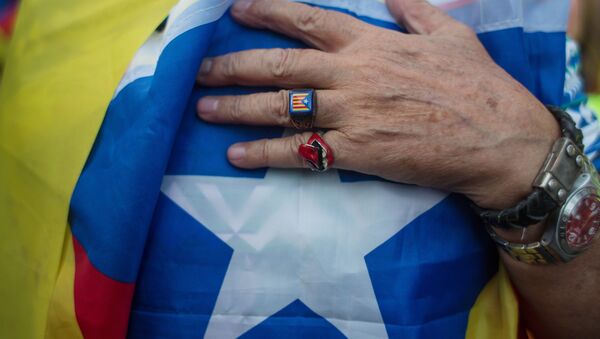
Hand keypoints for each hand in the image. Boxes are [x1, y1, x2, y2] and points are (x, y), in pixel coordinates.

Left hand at [196, 0, 559, 208]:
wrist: (498, 138)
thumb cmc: (477, 85)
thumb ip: (413, 11)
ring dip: (238, 108)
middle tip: (199, 70)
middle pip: (280, 66)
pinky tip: (237, 156)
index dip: (266, 12)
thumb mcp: (449, 34)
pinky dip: (266, 153)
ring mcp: (352, 114)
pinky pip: (302, 152)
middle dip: (233, 65)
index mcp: (370, 43)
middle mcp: (352, 75)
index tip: (235, 9)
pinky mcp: (357, 152)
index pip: (306, 20)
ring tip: (204, 109)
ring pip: (282, 107)